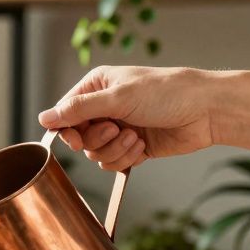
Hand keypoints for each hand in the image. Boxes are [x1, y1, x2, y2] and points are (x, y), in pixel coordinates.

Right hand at [39, 66, 219, 170]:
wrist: (206, 110)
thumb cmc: (167, 93)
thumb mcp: (118, 98)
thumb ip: (78, 109)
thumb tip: (43, 118)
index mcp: (97, 87)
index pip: (65, 113)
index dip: (67, 130)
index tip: (76, 140)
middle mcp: (105, 108)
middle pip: (79, 137)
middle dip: (97, 139)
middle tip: (116, 129)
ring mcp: (119, 128)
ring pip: (95, 153)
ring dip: (114, 150)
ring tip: (135, 137)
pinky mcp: (133, 146)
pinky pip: (113, 162)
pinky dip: (126, 157)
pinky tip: (142, 146)